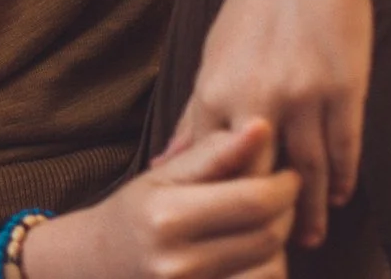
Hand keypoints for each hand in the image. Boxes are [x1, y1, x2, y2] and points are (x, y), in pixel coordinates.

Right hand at [22, 120, 297, 278]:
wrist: (101, 263)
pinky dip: (266, 271)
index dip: (284, 185)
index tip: (289, 173)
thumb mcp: (165, 175)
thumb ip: (214, 152)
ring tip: (264, 225)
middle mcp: (178, 263)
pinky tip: (253, 255)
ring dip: (279, 245)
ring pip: (272, 270)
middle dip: (286, 213)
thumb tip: (262, 125)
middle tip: (282, 197)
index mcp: (166, 217)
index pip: (253, 200)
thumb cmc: (137, 212)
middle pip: (268, 237)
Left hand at [165, 0, 373, 248]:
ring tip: (307, 238)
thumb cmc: (253, 6)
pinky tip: (336, 196)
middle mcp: (259, 99)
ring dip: (308, 210)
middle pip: (261, 178)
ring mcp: (305, 96)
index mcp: (218, 90)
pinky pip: (345, 148)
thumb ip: (196, 115)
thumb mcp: (213, 56)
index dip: (219, 204)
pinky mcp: (344, 90)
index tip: (220, 230)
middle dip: (265, 218)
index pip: (216, 167)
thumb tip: (167, 164)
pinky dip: (342, 178)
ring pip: (308, 172)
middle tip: (268, 249)